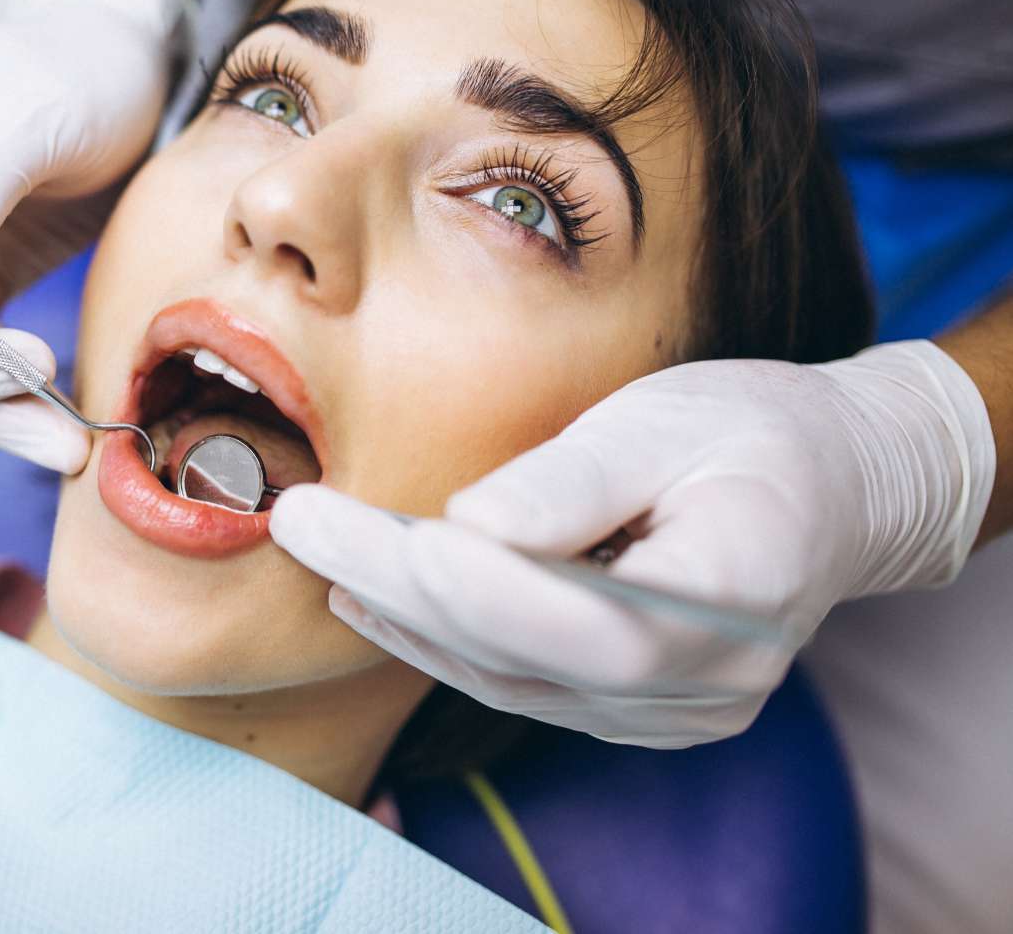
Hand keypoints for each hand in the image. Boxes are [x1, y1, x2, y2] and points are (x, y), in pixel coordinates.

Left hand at [269, 341, 995, 746]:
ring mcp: (666, 712)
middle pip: (519, 650)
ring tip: (313, 548)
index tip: (360, 527)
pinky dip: (438, 640)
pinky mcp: (630, 711)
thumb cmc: (754, 433)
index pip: (580, 618)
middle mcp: (702, 683)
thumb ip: (572, 479)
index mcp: (734, 595)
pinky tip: (370, 599)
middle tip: (297, 522)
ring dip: (400, 616)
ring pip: (504, 676)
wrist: (833, 488)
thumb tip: (464, 522)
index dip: (463, 583)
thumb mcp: (671, 418)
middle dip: (392, 585)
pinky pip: (517, 683)